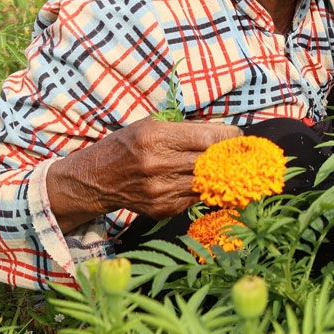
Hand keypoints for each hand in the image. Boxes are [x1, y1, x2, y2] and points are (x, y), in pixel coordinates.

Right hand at [46, 118, 240, 232]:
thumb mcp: (151, 125)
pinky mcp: (162, 209)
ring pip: (206, 181)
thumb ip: (187, 128)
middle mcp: (158, 165)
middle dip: (227, 155)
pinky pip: (195, 197)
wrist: (97, 179)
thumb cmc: (128, 145)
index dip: (227, 136)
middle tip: (236, 151)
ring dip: (218, 174)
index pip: (206, 137)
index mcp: (155, 138)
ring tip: (224, 166)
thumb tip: (223, 130)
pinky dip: (202, 188)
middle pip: (210, 160)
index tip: (237, 135)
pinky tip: (201, 180)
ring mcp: (160, 190)